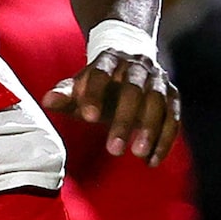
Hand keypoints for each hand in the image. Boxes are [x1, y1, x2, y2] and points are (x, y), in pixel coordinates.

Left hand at [43, 49, 180, 164]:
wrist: (128, 62)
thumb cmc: (97, 82)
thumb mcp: (79, 86)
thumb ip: (65, 94)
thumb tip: (47, 101)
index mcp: (109, 59)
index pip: (102, 73)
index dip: (95, 93)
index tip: (88, 118)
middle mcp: (136, 66)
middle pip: (134, 90)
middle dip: (124, 120)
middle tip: (113, 150)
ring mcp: (157, 79)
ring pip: (158, 101)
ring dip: (150, 129)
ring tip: (139, 155)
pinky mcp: (171, 93)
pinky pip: (173, 115)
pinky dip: (165, 138)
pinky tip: (152, 160)